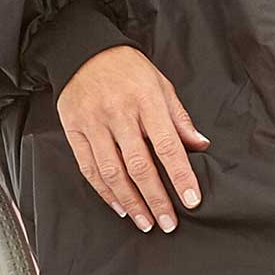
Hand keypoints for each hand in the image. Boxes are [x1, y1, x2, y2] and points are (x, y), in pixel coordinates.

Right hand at [55, 45, 209, 233]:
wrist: (84, 51)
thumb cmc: (128, 69)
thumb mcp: (161, 85)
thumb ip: (179, 118)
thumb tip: (201, 145)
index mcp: (146, 100)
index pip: (167, 145)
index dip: (180, 176)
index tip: (191, 199)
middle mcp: (118, 113)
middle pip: (139, 165)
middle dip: (156, 199)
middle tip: (168, 223)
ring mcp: (93, 123)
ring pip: (112, 172)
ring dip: (131, 202)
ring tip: (146, 221)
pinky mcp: (74, 130)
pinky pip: (89, 168)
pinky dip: (104, 192)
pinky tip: (120, 206)